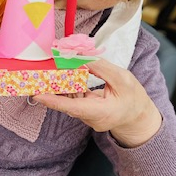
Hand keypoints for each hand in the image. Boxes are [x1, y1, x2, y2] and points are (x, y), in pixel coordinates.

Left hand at [33, 59, 161, 146]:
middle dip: (52, 88)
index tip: (38, 95)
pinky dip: (67, 87)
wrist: (138, 115)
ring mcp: (87, 117)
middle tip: (39, 73)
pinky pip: (72, 99)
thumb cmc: (133, 97)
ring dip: (59, 85)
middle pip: (68, 103)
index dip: (55, 101)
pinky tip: (61, 74)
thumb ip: (101, 68)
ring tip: (47, 70)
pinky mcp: (84, 112)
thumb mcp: (122, 78)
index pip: (74, 108)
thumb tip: (81, 57)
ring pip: (69, 100)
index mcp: (103, 113)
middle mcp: (91, 118)